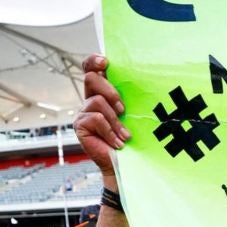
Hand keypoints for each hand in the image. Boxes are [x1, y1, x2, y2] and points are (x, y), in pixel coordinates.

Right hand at [73, 54, 129, 188]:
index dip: (95, 61)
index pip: (91, 68)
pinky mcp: (80, 126)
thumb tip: (145, 80)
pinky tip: (117, 143)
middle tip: (123, 109)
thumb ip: (130, 98)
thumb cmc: (132, 139)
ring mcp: (83, 112)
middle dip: (110, 91)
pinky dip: (110, 132)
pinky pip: (96, 119)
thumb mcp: (133, 114)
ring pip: (96, 101)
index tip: (106, 62)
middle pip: (91, 78)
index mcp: (102, 93)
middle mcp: (90, 100)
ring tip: (124, 135)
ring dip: (115, 120)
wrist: (126, 164)